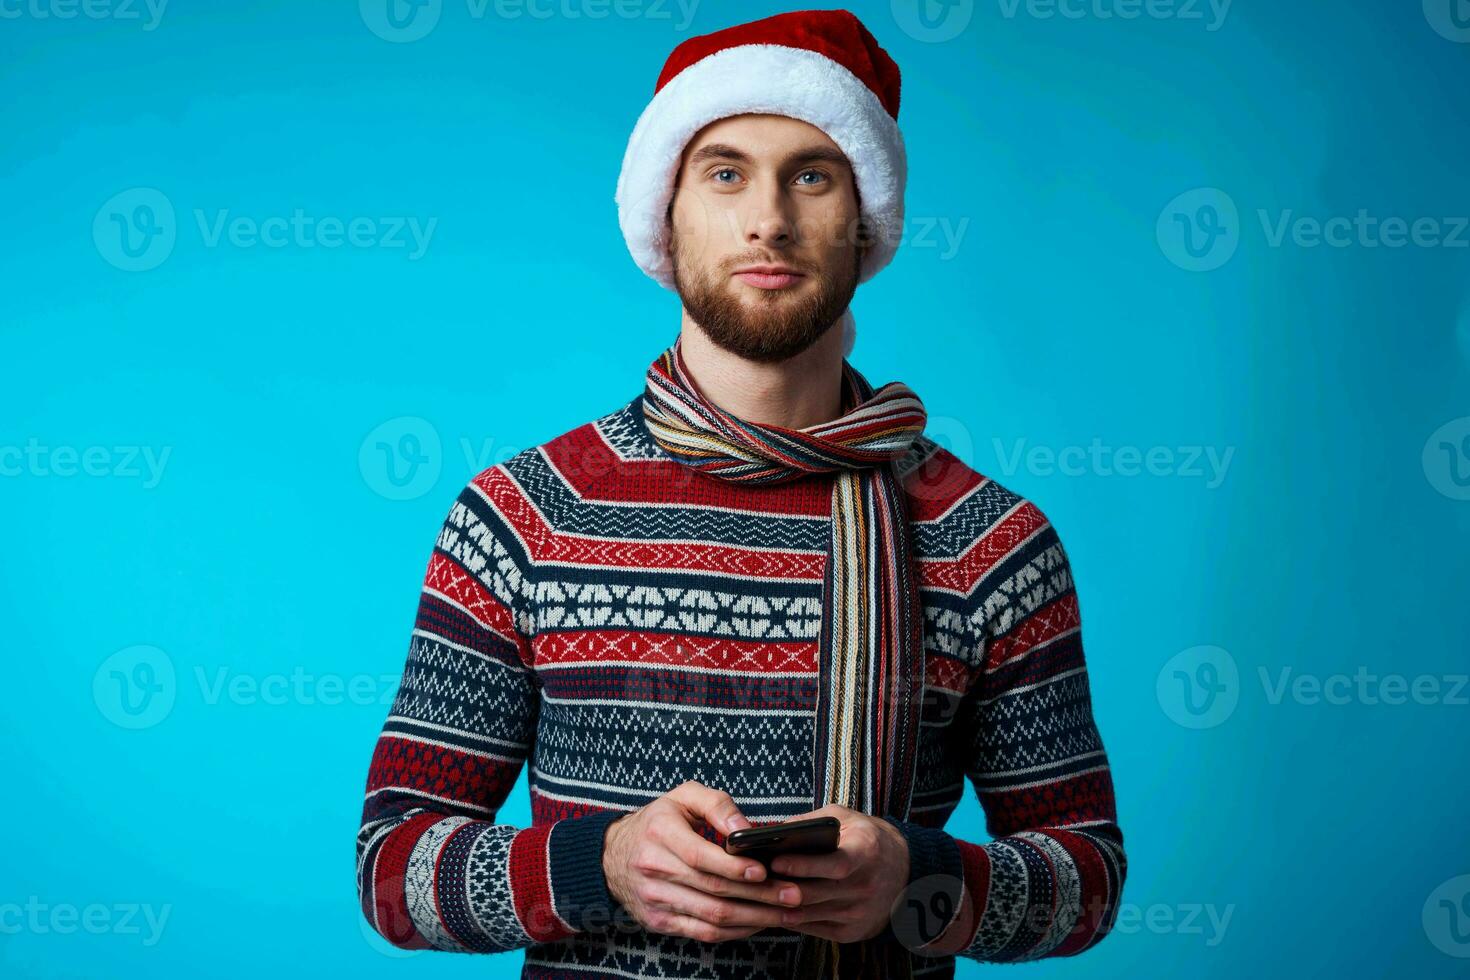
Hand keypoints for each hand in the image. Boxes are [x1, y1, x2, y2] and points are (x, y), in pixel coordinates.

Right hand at [601, 780, 805, 942]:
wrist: (611, 855)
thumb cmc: (657, 822)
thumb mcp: (683, 797)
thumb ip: (717, 804)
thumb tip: (746, 829)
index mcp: (660, 834)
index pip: (700, 857)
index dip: (734, 868)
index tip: (764, 871)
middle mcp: (654, 869)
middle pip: (713, 891)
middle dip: (759, 896)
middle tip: (793, 895)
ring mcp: (655, 900)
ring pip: (712, 917)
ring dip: (754, 919)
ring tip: (785, 914)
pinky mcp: (659, 921)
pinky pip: (703, 932)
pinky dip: (735, 931)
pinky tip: (758, 923)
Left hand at [764, 804, 910, 944]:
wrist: (906, 872)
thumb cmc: (868, 839)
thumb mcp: (846, 818)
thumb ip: (813, 822)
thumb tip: (775, 831)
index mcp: (867, 853)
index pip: (835, 865)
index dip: (804, 866)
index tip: (775, 861)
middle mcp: (866, 886)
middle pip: (817, 893)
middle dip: (782, 888)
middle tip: (754, 880)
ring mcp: (860, 913)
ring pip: (811, 914)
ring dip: (781, 907)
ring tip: (756, 895)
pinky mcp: (853, 932)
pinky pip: (814, 928)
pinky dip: (792, 920)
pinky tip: (774, 908)